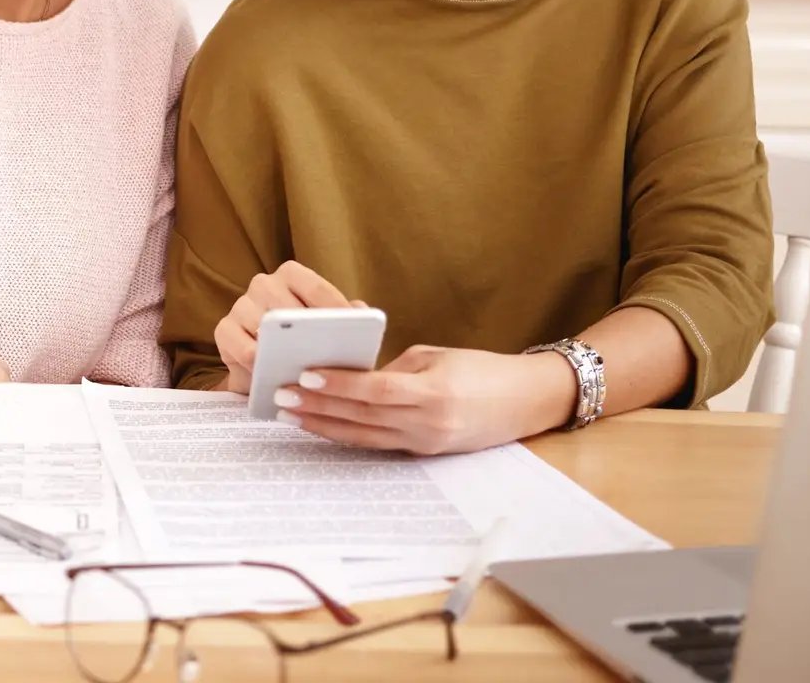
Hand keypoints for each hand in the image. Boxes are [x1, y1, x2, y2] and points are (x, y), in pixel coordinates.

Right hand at [211, 260, 357, 394]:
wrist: (269, 366)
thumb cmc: (304, 344)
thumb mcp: (329, 329)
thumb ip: (348, 317)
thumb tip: (362, 311)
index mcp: (292, 275)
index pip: (317, 288)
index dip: (336, 311)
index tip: (355, 333)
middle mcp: (263, 284)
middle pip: (287, 305)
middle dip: (308, 334)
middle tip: (328, 358)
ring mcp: (240, 305)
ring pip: (263, 327)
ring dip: (283, 352)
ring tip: (304, 374)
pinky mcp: (224, 330)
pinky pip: (242, 349)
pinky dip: (260, 365)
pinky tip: (276, 380)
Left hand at [272, 345, 576, 455]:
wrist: (528, 401)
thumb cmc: (483, 369)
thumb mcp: (437, 357)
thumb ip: (394, 369)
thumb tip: (353, 377)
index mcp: (435, 393)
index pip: (376, 391)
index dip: (339, 387)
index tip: (305, 377)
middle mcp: (428, 425)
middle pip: (362, 418)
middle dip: (318, 408)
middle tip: (280, 397)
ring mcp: (426, 444)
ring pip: (364, 437)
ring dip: (323, 426)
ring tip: (290, 414)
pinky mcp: (425, 453)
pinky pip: (378, 444)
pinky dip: (347, 434)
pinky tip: (322, 425)